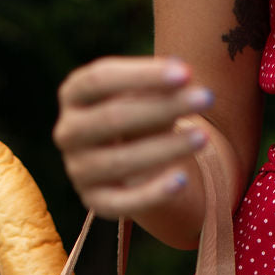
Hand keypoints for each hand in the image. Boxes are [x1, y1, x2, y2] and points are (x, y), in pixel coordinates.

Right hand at [53, 55, 213, 221]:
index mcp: (73, 94)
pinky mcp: (94, 201)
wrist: (131, 158)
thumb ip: (158, 85)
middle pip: (111, 118)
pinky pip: (122, 202)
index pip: (99, 79)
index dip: (143, 75)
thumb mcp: (145, 92)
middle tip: (206, 98)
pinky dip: (152, 192)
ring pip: (119, 161)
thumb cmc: (140, 113)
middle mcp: (67, 132)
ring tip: (203, 136)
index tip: (186, 72)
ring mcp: (78, 170)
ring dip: (165, 148)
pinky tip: (182, 179)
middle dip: (162, 107)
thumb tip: (184, 80)